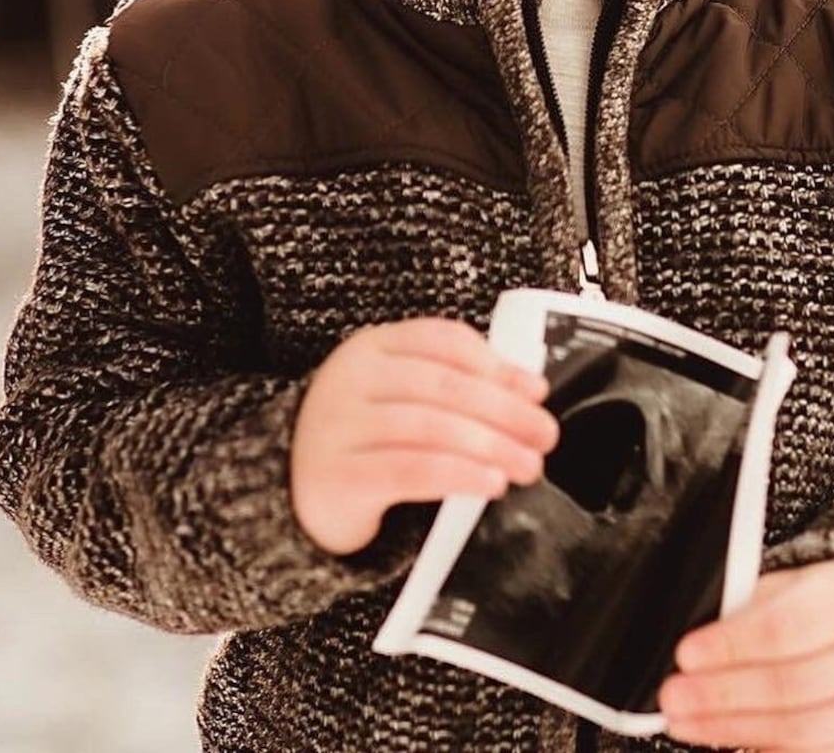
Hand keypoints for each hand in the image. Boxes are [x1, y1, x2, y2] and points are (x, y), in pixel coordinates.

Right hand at [289, 316, 558, 555]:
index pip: (442, 341)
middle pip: (444, 386)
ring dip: (492, 446)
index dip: (496, 363)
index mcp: (371, 347)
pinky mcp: (339, 477)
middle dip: (505, 410)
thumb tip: (525, 392)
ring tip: (528, 465)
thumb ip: (449, 385)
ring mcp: (340, 426)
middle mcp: (352, 379)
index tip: (536, 389)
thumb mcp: (395, 396)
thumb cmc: (361, 440)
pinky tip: (490, 483)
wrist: (289, 492)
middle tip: (545, 435)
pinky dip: (459, 475)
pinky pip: (411, 471)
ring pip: (431, 427)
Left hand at [657, 560, 833, 751]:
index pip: (787, 626)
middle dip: (723, 695)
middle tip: (674, 696)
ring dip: (733, 730)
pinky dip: (762, 752)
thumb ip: (745, 609)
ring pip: (802, 731)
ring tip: (685, 722)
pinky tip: (723, 745)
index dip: (733, 645)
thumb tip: (691, 651)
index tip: (686, 654)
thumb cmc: (816, 603)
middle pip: (793, 684)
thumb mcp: (785, 586)